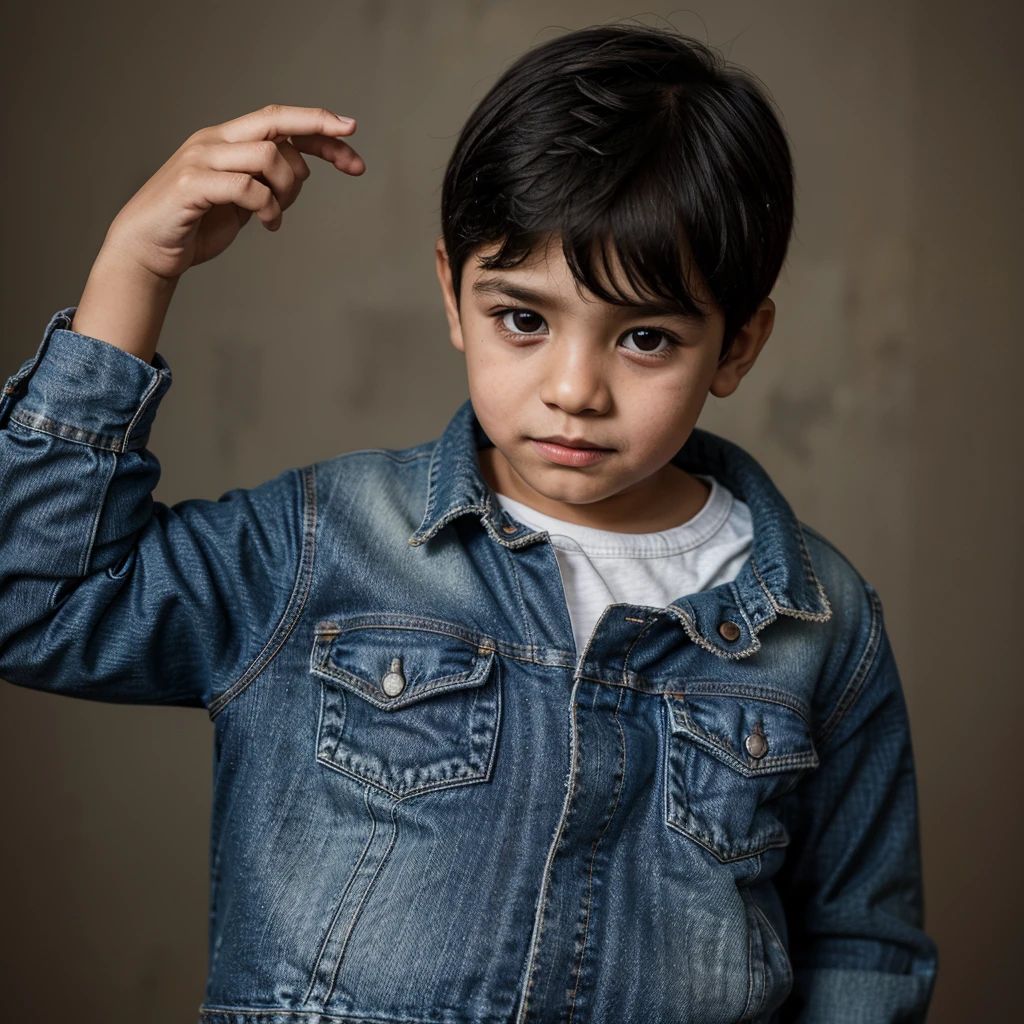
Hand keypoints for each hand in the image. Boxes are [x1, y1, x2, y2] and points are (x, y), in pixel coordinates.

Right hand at [99, 104, 364, 280]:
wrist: (146, 249)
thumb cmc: (194, 225)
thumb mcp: (240, 201)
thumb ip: (266, 182)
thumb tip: (301, 171)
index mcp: (226, 140)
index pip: (277, 120)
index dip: (316, 123)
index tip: (351, 132)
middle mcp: (213, 141)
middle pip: (275, 121)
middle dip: (320, 132)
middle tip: (353, 160)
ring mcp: (201, 160)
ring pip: (266, 155)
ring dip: (287, 188)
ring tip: (278, 214)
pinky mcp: (192, 186)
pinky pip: (247, 187)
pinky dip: (269, 208)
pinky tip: (269, 225)